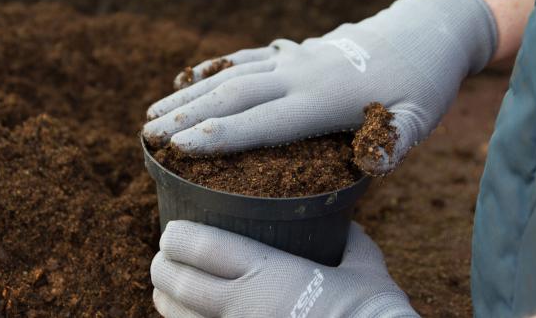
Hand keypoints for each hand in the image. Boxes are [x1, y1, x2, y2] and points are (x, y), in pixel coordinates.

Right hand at [143, 0, 495, 173]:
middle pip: (232, 94)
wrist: (421, 33)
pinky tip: (189, 78)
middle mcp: (298, 74)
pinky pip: (244, 58)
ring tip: (153, 113)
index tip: (178, 148)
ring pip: (231, 74)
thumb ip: (392, 143)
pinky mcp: (294, 52)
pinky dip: (214, 69)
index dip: (217, 135)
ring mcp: (293, 59)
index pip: (260, 120)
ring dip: (189, 93)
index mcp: (323, 98)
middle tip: (148, 136)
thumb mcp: (417, 118)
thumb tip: (372, 168)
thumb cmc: (420, 83)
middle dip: (186, 116)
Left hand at [150, 220, 418, 317]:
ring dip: (165, 300)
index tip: (173, 231)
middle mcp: (243, 306)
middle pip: (180, 283)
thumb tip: (346, 226)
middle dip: (163, 267)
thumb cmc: (372, 311)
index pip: (204, 247)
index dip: (179, 237)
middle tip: (162, 257)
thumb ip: (352, 243)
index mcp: (269, 273)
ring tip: (165, 289)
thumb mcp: (366, 269)